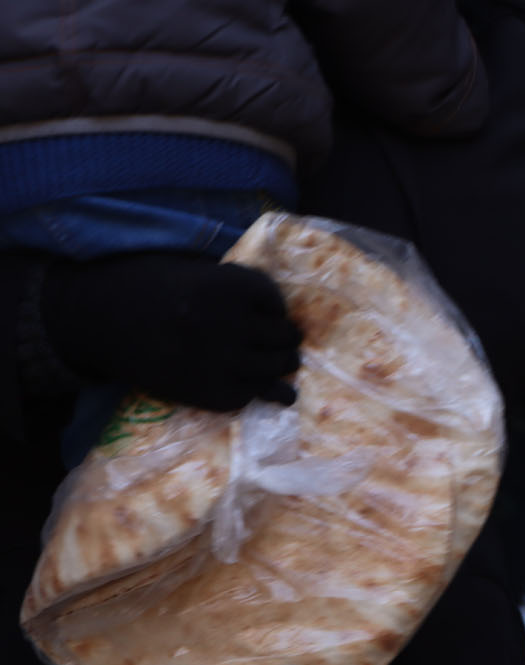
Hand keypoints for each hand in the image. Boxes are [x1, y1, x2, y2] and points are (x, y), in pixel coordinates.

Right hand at [42, 251, 302, 411]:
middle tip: (287, 340)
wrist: (96, 321)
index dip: (274, 305)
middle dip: (285, 336)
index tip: (272, 310)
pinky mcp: (207, 392)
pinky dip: (260, 392)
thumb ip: (230, 285)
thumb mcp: (191, 270)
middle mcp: (229, 324)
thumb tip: (271, 306)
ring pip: (276, 366)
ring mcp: (221, 361)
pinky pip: (249, 394)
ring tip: (286, 364)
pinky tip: (271, 392)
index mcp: (227, 286)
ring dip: (283, 365)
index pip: (273, 298)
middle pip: (282, 335)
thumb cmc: (142, 287)